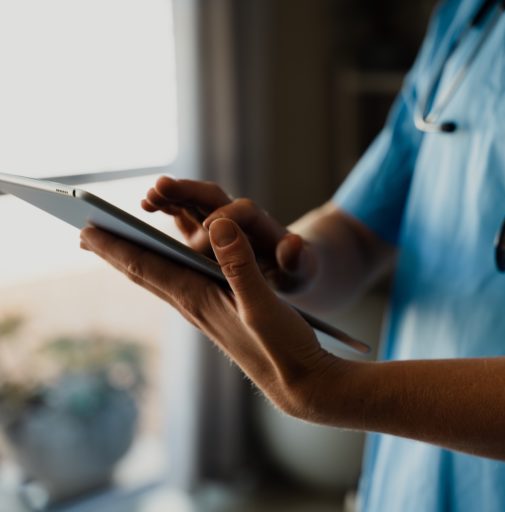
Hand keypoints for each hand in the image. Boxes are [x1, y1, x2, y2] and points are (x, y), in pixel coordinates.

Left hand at [80, 218, 341, 417]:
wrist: (300, 385)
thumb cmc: (284, 348)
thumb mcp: (264, 303)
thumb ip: (241, 265)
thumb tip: (219, 225)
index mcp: (199, 299)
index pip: (147, 267)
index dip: (116, 247)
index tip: (85, 229)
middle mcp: (195, 306)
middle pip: (146, 273)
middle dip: (116, 252)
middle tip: (86, 233)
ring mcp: (207, 313)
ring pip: (162, 280)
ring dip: (137, 261)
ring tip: (119, 247)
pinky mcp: (221, 316)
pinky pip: (182, 286)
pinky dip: (166, 270)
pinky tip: (170, 269)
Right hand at [143, 176, 316, 292]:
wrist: (292, 266)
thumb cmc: (297, 271)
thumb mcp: (302, 270)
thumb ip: (296, 259)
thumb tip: (294, 244)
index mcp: (262, 226)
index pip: (243, 214)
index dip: (227, 217)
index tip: (210, 225)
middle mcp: (238, 218)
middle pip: (213, 197)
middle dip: (188, 192)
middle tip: (161, 186)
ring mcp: (220, 222)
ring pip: (193, 203)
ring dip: (172, 196)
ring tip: (148, 197)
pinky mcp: (207, 232)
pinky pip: (184, 216)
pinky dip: (167, 209)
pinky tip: (145, 206)